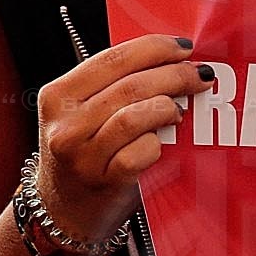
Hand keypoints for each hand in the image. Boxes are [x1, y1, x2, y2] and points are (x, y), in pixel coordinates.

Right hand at [30, 32, 209, 247]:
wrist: (62, 208)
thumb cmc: (80, 153)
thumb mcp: (78, 114)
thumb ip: (110, 87)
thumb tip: (166, 60)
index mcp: (57, 96)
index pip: (111, 58)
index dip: (152, 48)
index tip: (182, 46)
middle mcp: (66, 123)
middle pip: (129, 85)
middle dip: (172, 75)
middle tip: (198, 75)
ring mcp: (83, 154)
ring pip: (136, 117)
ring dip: (168, 107)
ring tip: (180, 108)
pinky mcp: (104, 180)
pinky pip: (141, 153)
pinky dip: (158, 143)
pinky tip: (163, 141)